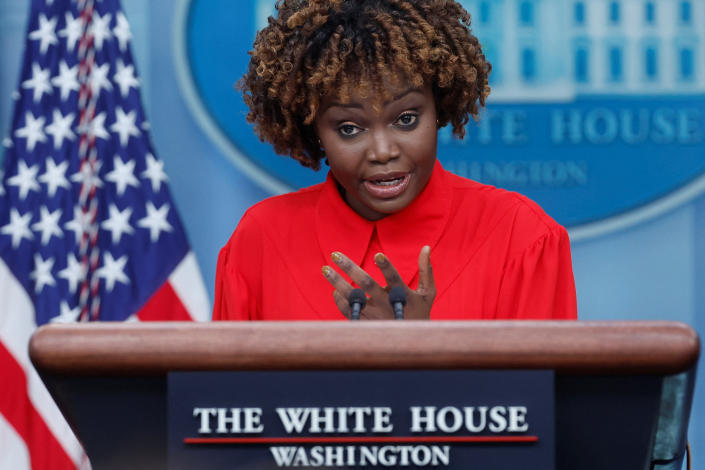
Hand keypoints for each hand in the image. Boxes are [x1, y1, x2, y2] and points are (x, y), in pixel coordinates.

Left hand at [321, 246, 435, 319]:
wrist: (410, 343)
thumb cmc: (420, 313)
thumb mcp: (427, 293)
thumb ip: (426, 270)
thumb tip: (426, 247)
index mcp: (402, 294)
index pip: (394, 278)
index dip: (386, 267)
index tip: (377, 255)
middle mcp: (385, 304)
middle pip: (366, 284)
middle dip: (349, 268)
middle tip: (335, 255)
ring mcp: (373, 315)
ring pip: (352, 297)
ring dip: (337, 282)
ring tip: (325, 269)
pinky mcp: (364, 324)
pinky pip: (348, 311)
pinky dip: (340, 301)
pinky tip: (335, 291)